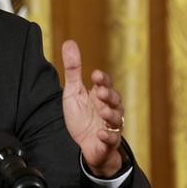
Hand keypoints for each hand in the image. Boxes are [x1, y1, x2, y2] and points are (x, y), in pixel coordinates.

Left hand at [61, 40, 124, 176]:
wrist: (85, 144)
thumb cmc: (80, 117)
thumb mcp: (73, 92)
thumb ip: (72, 69)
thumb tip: (69, 42)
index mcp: (100, 96)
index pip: (105, 84)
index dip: (103, 80)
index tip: (96, 76)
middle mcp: (109, 109)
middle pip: (115, 100)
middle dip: (109, 96)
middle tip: (101, 93)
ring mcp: (110, 126)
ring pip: (116, 119)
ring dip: (110, 114)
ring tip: (102, 111)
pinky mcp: (108, 142)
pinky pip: (111, 139)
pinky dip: (107, 136)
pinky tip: (100, 133)